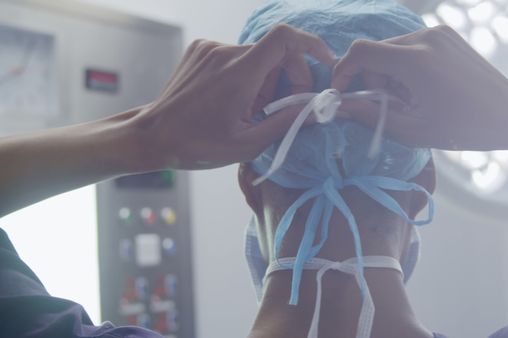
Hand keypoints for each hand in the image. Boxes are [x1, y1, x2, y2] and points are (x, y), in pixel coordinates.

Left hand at [132, 24, 334, 169]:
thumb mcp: (247, 144)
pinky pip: (237, 57)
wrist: (152, 136)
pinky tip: (232, 100)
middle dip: (287, 77)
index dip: (310, 45)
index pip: (284, 38)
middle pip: (275, 52)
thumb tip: (316, 110)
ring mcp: (210, 48)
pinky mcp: (201, 50)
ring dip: (264, 81)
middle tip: (280, 108)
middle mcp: (225, 52)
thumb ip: (286, 123)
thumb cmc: (197, 145)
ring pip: (256, 57)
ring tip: (250, 110)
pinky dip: (245, 76)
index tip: (323, 62)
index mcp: (239, 73)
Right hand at [332, 25, 507, 150]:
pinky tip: (423, 89)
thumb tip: (339, 106)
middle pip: (375, 52)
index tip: (343, 93)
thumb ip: (370, 115)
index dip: (344, 71)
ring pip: (392, 50)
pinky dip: (405, 67)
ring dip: (389, 75)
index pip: (361, 52)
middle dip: (372, 80)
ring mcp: (438, 33)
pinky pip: (410, 47)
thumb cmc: (465, 128)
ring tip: (410, 101)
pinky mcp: (446, 34)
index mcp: (416, 60)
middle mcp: (425, 37)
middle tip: (389, 107)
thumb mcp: (412, 130)